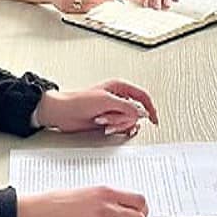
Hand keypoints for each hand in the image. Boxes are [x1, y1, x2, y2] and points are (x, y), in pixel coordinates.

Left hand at [36, 80, 157, 136]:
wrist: (62, 113)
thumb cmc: (78, 101)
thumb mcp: (106, 101)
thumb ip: (127, 107)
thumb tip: (141, 113)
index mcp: (120, 87)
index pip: (143, 97)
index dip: (150, 108)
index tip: (154, 120)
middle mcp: (118, 98)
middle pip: (135, 112)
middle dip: (124, 119)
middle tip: (111, 119)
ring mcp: (113, 110)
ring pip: (128, 121)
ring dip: (117, 124)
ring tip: (103, 121)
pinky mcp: (108, 121)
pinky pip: (120, 128)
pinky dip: (115, 129)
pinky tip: (107, 128)